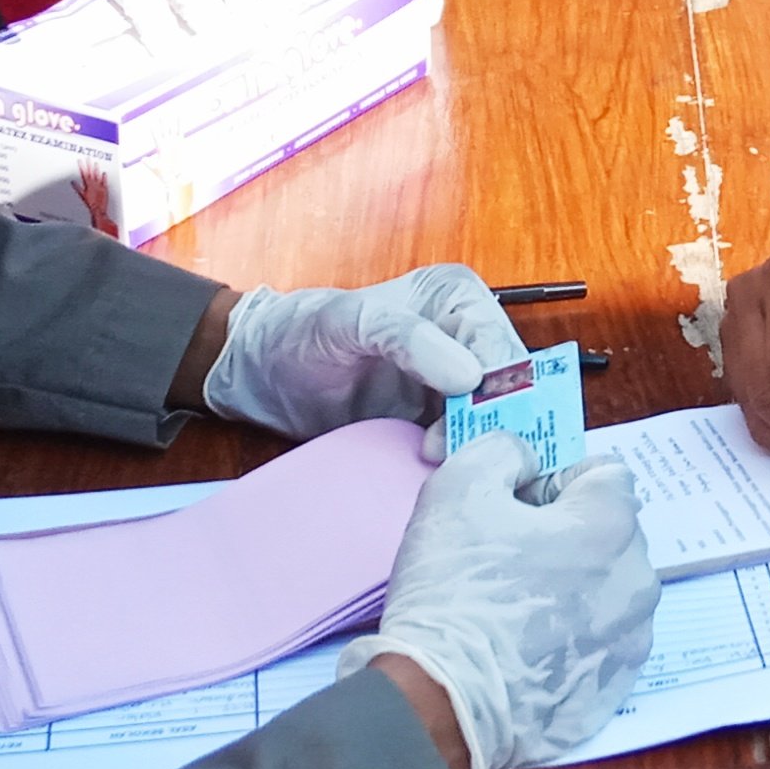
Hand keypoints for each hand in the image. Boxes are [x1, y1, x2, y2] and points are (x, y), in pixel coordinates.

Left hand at [201, 265, 523, 447]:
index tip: (471, 427)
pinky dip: (459, 460)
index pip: (502, 348)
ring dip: (473, 446)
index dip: (498, 390)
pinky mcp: (435, 420)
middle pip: (509, 389)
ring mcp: (453, 383)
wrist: (260, 371)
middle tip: (453, 452)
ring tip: (433, 459)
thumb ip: (408, 338)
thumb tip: (471, 377)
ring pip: (494, 421)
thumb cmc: (298, 331)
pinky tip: (436, 470)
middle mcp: (464, 337)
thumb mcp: (347, 323)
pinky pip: (466, 443)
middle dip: (489, 423)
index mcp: (455, 298)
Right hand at [360, 436, 659, 768]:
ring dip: (573, 588)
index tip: (514, 506)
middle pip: (608, 534)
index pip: (602, 473)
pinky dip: (570, 640)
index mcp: (613, 525)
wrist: (442, 702)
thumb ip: (505, 451)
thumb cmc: (454, 589)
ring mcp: (631, 642)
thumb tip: (527, 465)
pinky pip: (598, 644)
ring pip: (606, 591)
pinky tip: (525, 650)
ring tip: (515, 609)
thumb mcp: (458, 486)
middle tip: (508, 557)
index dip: (554, 481)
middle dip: (566, 535)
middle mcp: (639, 581)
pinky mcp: (613, 690)